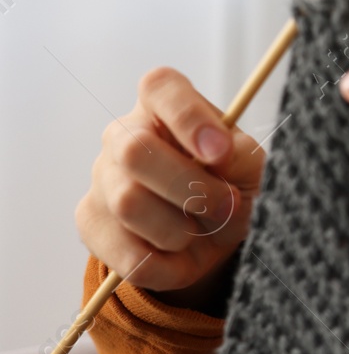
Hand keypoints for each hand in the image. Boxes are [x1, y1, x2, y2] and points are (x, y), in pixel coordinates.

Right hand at [77, 67, 262, 306]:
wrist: (216, 237)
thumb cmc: (233, 185)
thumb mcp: (252, 167)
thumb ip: (241, 156)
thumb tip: (218, 153)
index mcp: (164, 106)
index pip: (160, 88)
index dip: (189, 117)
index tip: (221, 150)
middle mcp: (123, 135)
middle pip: (134, 150)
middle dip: (191, 187)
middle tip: (227, 204)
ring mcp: (101, 179)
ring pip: (128, 203)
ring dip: (181, 228)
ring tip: (204, 228)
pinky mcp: (90, 223)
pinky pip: (125, 253)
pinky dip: (167, 265)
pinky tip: (182, 255)